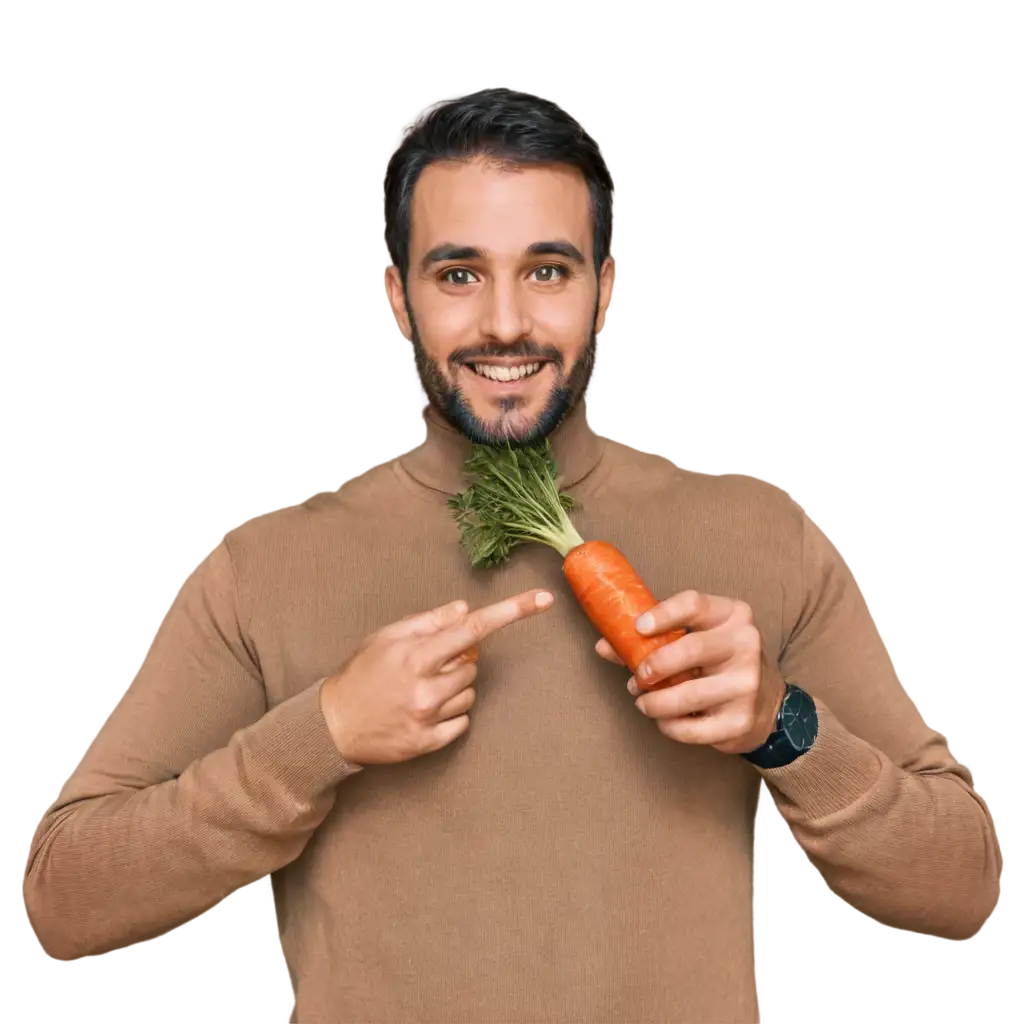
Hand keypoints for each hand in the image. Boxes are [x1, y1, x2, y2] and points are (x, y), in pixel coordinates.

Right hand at [321, 589, 553, 765]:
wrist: (333, 725)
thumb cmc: (361, 674)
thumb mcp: (387, 637)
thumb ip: (428, 622)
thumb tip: (464, 609)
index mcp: (416, 656)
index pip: (474, 628)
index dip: (511, 612)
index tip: (542, 600)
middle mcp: (426, 688)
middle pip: (473, 665)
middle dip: (457, 661)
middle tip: (425, 666)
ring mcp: (429, 718)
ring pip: (470, 692)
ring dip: (454, 687)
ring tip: (420, 689)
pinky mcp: (429, 743)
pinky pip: (463, 720)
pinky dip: (451, 713)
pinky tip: (424, 711)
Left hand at [594, 590, 784, 754]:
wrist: (768, 704)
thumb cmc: (719, 663)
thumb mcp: (695, 639)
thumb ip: (651, 640)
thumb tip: (603, 645)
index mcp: (732, 614)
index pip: (694, 603)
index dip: (662, 614)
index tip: (638, 628)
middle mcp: (745, 644)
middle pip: (690, 649)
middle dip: (654, 665)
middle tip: (638, 677)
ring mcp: (746, 684)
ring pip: (686, 695)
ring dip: (654, 702)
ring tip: (644, 702)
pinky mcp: (741, 720)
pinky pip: (691, 729)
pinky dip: (669, 727)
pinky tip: (665, 721)